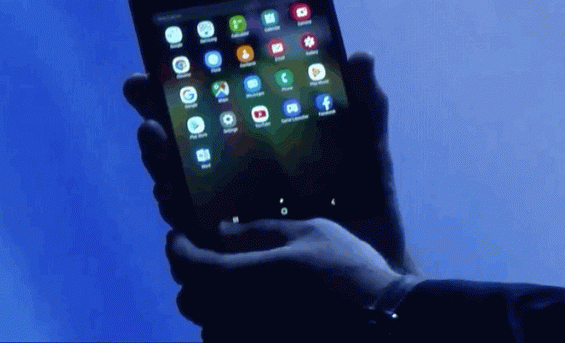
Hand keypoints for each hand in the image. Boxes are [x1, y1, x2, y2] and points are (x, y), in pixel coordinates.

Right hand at [123, 51, 420, 276]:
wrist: (380, 260)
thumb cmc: (368, 199)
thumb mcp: (368, 148)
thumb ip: (365, 105)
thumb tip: (362, 55)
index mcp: (256, 143)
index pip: (204, 112)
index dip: (170, 92)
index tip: (146, 74)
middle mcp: (232, 174)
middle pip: (179, 148)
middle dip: (154, 124)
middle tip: (148, 111)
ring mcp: (228, 211)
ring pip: (176, 185)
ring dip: (158, 162)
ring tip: (153, 138)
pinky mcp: (232, 249)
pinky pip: (192, 232)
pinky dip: (177, 210)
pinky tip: (171, 196)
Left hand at [168, 217, 401, 340]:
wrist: (387, 325)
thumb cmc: (348, 272)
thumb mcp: (307, 233)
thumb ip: (257, 231)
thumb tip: (220, 232)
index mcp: (238, 278)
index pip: (184, 263)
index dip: (176, 246)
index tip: (179, 235)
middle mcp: (232, 316)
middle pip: (188, 299)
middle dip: (193, 276)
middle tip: (210, 258)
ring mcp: (246, 341)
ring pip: (207, 327)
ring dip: (212, 306)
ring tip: (237, 288)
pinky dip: (232, 328)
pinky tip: (257, 314)